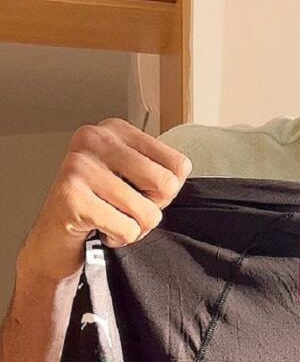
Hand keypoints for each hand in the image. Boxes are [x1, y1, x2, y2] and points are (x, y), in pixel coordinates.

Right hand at [16, 118, 191, 282]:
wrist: (54, 237)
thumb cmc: (100, 204)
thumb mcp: (134, 177)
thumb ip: (160, 171)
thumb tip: (178, 180)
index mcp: (116, 129)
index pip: (179, 165)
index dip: (167, 190)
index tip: (140, 192)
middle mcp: (96, 139)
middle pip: (166, 185)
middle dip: (153, 208)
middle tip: (127, 209)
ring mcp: (80, 166)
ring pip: (148, 211)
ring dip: (135, 228)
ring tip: (112, 220)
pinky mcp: (71, 196)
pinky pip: (127, 229)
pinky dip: (119, 238)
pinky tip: (100, 229)